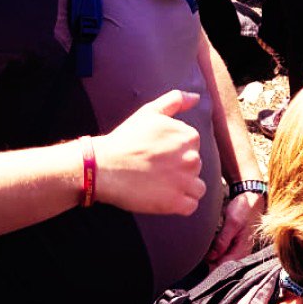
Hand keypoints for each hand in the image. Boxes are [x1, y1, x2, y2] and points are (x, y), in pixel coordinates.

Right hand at [93, 90, 205, 214]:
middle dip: (179, 169)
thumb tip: (197, 97)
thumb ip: (176, 100)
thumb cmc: (127, 138)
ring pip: (196, 187)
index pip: (192, 146)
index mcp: (189, 136)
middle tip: (154, 169)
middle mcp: (192, 158)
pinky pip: (191, 206)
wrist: (105, 167)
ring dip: (183, 188)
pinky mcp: (176, 203)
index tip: (157, 154)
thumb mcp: (151, 112)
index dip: (175, 151)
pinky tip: (164, 198)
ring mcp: (185, 182)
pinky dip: (180, 204)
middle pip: (195, 167)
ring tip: (160, 184)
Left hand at [205, 190, 264, 268]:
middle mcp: (241, 253)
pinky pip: (224, 252)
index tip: (201, 259)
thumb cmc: (245, 209)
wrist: (253, 198)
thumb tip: (211, 257)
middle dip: (211, 260)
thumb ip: (222, 241)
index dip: (211, 265)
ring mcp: (239, 249)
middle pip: (222, 265)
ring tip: (205, 247)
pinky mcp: (236, 244)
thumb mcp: (232, 222)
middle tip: (201, 251)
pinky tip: (211, 244)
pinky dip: (216, 249)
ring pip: (222, 259)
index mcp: (242, 250)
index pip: (224, 267)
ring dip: (213, 255)